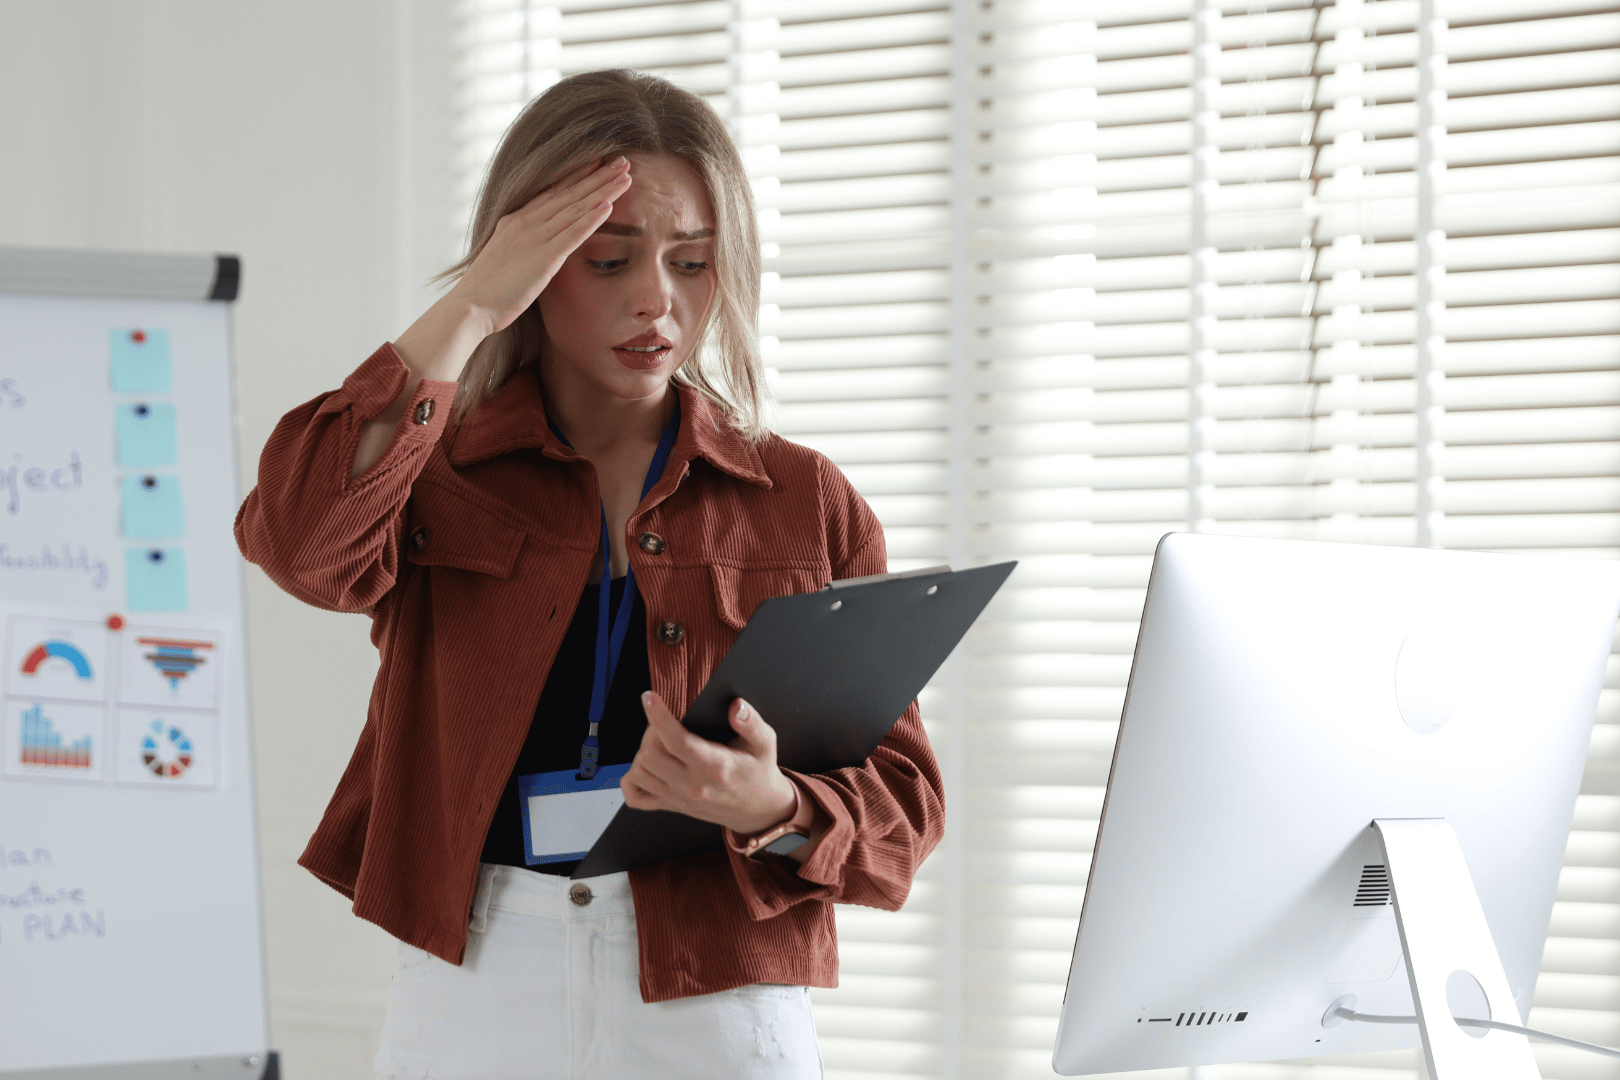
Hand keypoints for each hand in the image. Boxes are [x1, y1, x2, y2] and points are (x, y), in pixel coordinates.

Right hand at [446, 155, 632, 342]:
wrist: (470, 306)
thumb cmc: (486, 291)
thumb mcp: (504, 259)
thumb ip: (521, 248)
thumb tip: (534, 249)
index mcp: (516, 222)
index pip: (553, 192)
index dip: (577, 176)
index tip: (598, 163)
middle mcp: (526, 223)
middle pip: (568, 194)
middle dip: (597, 176)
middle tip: (622, 161)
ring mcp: (535, 238)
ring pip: (575, 208)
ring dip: (602, 191)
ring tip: (625, 176)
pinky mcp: (543, 258)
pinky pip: (572, 234)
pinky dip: (590, 219)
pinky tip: (608, 206)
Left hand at [623, 692, 798, 835]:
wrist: (758, 811)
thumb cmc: (758, 774)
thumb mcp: (765, 744)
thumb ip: (752, 723)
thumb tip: (736, 706)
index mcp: (714, 766)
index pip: (676, 741)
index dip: (658, 717)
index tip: (650, 697)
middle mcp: (692, 784)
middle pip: (650, 755)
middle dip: (650, 731)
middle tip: (664, 722)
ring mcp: (678, 798)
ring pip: (639, 773)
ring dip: (642, 752)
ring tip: (658, 742)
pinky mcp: (672, 806)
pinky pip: (636, 798)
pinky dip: (632, 781)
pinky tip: (646, 767)